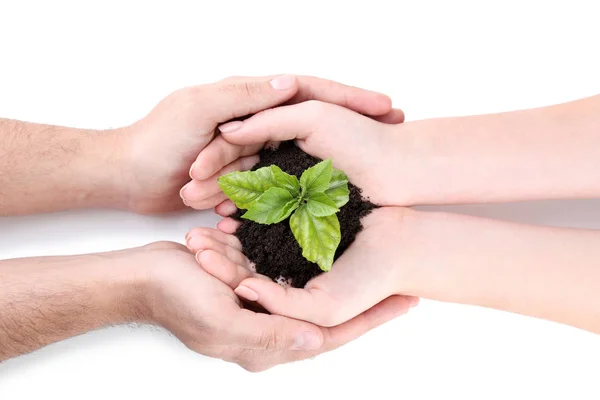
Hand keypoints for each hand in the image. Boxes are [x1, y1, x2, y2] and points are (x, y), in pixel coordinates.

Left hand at [117, 75, 403, 213]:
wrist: (128, 177)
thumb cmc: (157, 139)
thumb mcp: (199, 109)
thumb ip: (243, 97)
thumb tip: (288, 83)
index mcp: (248, 96)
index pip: (307, 88)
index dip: (347, 94)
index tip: (383, 104)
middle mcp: (254, 118)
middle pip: (314, 115)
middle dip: (353, 121)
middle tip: (391, 128)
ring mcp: (251, 147)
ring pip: (301, 147)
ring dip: (334, 153)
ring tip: (373, 162)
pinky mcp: (242, 173)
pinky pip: (278, 176)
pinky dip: (299, 182)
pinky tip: (326, 192)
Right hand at [135, 241, 411, 370]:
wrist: (141, 277)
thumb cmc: (176, 298)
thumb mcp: (221, 318)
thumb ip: (268, 333)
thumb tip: (315, 342)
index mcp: (267, 345)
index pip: (331, 336)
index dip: (370, 320)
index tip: (405, 301)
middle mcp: (269, 331)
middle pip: (329, 318)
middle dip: (365, 302)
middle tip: (402, 282)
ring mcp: (261, 309)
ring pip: (313, 298)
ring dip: (343, 283)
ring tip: (376, 263)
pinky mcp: (252, 288)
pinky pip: (290, 280)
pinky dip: (311, 266)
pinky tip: (333, 249)